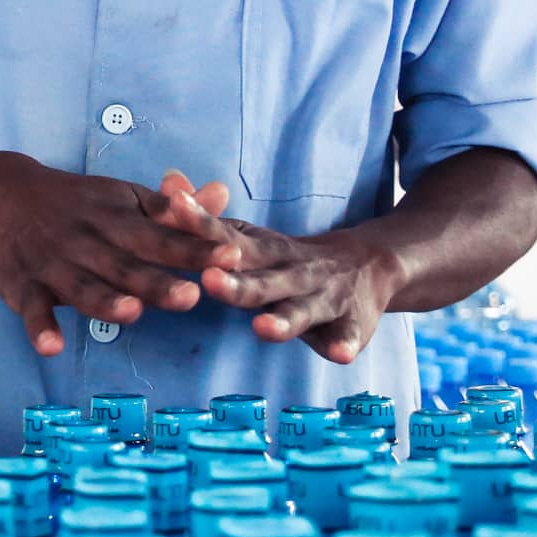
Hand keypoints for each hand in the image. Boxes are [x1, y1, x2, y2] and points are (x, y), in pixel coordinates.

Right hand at [0, 153, 233, 355]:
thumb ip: (171, 208)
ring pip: (81, 286)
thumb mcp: (121, 196)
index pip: (159, 235)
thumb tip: (221, 195)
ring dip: (104, 300)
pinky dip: (39, 327)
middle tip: (192, 296)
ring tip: (131, 313)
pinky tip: (51, 347)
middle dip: (157, 281)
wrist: (1, 193)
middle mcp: (86, 240)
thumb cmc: (76, 202)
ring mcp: (52, 264)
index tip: (231, 255)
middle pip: (125, 264)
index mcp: (115, 217)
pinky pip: (31, 308)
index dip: (194, 247)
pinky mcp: (22, 285)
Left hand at [172, 178, 400, 363]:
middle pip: (261, 280)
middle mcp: (293, 273)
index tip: (176, 208)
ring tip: (264, 328)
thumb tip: (167, 182)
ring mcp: (324, 298)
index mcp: (265, 253)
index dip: (202, 225)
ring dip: (284, 321)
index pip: (228, 239)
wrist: (369, 264)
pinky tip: (339, 354)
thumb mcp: (252, 240)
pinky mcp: (351, 324)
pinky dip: (345, 344)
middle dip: (236, 284)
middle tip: (210, 280)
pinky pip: (348, 336)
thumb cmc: (288, 261)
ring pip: (301, 311)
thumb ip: (210, 224)